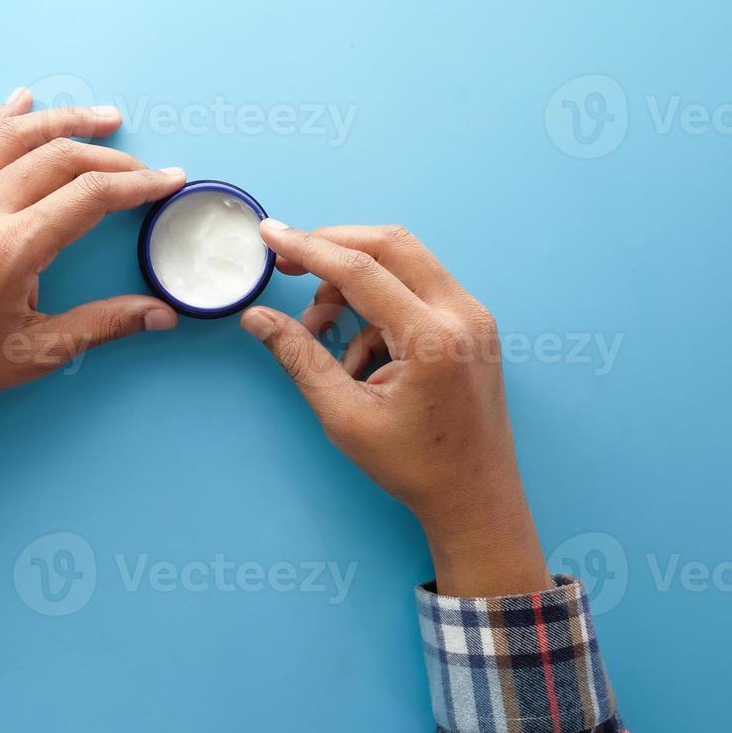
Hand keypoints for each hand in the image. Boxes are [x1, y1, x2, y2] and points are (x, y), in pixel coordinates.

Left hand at [0, 89, 186, 441]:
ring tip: (100, 118)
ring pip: (12, 138)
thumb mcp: (36, 351)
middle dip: (110, 156)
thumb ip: (103, 325)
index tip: (169, 179)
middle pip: (58, 157)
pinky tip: (18, 103)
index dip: (137, 183)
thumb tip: (161, 315)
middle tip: (145, 167)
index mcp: (11, 247)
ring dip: (61, 120)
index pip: (90, 194)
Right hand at [240, 221, 552, 596]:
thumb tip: (256, 317)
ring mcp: (474, 317)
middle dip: (333, 247)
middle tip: (288, 262)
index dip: (309, 248)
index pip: (361, 270)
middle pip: (389, 245)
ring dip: (354, 286)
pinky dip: (378, 309)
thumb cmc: (415, 466)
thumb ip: (299, 357)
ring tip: (322, 335)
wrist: (475, 497)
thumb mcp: (344, 414)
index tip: (270, 234)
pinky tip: (360, 358)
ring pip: (404, 264)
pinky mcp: (473, 325)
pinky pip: (417, 291)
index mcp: (434, 338)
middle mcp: (462, 315)